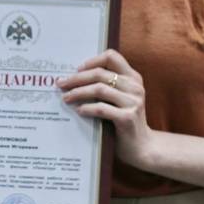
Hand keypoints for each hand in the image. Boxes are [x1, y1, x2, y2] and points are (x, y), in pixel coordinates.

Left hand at [58, 49, 155, 169]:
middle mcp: (135, 87)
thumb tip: (74, 78)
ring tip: (66, 98)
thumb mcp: (120, 99)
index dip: (92, 61)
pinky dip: (87, 108)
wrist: (142, 147)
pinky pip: (102, 109)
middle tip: (61, 84)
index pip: (111, 57)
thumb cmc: (124, 121)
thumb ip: (106, 86)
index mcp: (133, 77)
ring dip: (78, 93)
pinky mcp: (128, 118)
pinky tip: (79, 111)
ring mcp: (133, 102)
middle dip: (77, 78)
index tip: (77, 69)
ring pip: (99, 89)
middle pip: (100, 73)